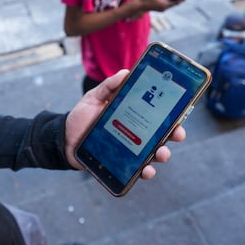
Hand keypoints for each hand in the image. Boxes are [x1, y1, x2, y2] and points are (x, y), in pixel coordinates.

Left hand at [64, 69, 184, 178]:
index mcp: (134, 116)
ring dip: (162, 155)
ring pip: (153, 155)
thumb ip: (108, 86)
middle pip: (161, 136)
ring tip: (160, 154)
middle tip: (176, 134)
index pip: (157, 115)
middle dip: (173, 136)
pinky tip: (146, 171)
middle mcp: (136, 134)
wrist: (63, 139)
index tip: (180, 114)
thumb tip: (125, 72)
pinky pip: (136, 171)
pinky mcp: (121, 165)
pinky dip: (145, 172)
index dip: (172, 115)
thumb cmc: (81, 117)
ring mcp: (130, 150)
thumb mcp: (94, 97)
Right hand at [128, 0, 178, 14]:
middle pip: (175, 3)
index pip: (176, 2)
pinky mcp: (159, 8)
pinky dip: (171, 1)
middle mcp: (164, 8)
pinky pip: (168, 5)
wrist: (138, 5)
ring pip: (171, 4)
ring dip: (176, 0)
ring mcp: (161, 9)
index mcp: (165, 5)